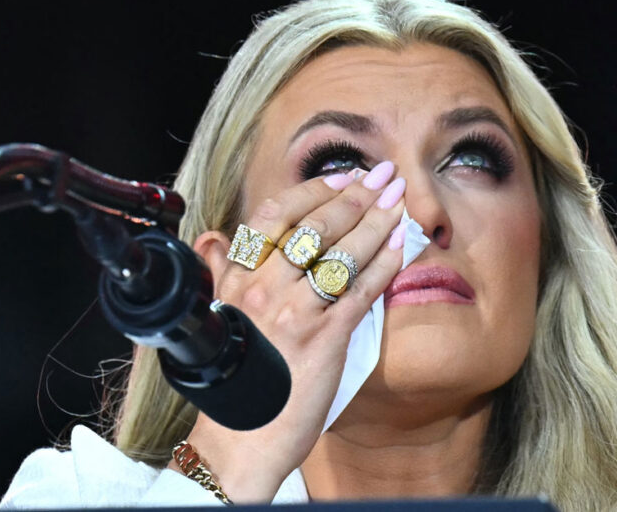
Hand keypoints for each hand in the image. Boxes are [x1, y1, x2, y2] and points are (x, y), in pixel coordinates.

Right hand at [170, 162, 406, 502]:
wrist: (239, 439)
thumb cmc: (235, 381)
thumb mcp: (221, 317)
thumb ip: (221, 273)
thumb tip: (215, 238)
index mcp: (236, 279)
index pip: (275, 215)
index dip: (313, 190)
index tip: (341, 177)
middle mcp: (262, 288)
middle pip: (315, 225)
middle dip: (355, 194)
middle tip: (384, 176)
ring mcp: (293, 312)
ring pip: (341, 251)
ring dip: (376, 219)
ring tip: (399, 200)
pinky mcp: (323, 338)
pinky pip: (360, 289)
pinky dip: (384, 262)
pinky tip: (400, 245)